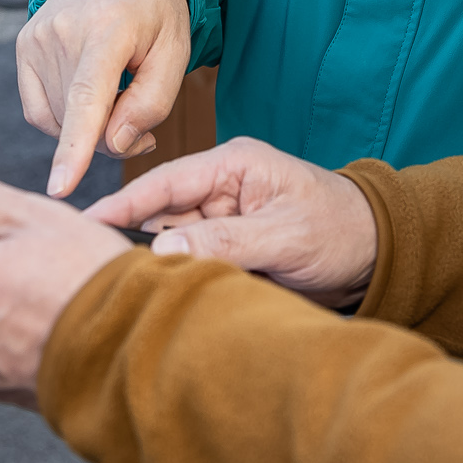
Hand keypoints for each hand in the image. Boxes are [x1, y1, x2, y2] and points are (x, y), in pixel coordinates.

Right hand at [17, 0, 191, 196]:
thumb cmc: (154, 12)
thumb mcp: (175, 53)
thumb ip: (150, 104)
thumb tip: (113, 143)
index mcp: (107, 29)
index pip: (86, 97)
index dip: (75, 147)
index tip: (60, 187)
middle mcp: (62, 31)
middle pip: (79, 118)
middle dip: (110, 135)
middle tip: (140, 121)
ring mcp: (36, 38)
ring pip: (58, 118)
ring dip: (88, 126)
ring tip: (117, 96)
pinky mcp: (23, 47)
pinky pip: (39, 109)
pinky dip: (64, 118)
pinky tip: (88, 97)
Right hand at [86, 137, 376, 310]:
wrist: (379, 257)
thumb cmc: (341, 230)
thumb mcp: (285, 236)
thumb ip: (226, 242)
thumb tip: (163, 250)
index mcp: (232, 166)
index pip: (163, 183)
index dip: (121, 204)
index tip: (83, 224)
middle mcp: (220, 190)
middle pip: (159, 215)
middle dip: (132, 241)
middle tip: (96, 270)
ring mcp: (222, 220)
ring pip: (171, 244)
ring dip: (157, 266)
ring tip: (125, 291)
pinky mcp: (228, 248)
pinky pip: (191, 262)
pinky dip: (178, 278)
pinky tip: (157, 296)